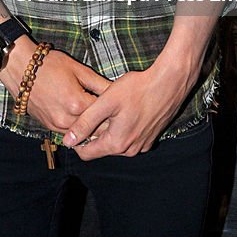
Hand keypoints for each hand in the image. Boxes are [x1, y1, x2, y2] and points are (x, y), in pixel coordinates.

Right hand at [0, 37, 108, 132]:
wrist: (21, 69)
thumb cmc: (50, 65)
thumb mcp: (79, 69)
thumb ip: (99, 83)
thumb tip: (117, 91)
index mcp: (77, 104)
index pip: (105, 114)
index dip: (115, 110)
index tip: (123, 107)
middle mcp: (67, 120)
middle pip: (95, 129)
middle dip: (106, 123)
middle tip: (117, 116)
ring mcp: (57, 126)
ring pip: (83, 136)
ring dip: (93, 129)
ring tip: (102, 119)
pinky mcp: (49, 127)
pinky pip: (70, 134)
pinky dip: (79, 129)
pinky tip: (85, 120)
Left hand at [62, 8, 218, 158]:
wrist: (169, 83)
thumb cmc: (137, 89)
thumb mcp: (106, 102)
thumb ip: (85, 123)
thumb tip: (68, 141)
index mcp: (116, 144)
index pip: (86, 153)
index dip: (76, 139)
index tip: (76, 122)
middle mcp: (130, 150)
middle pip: (101, 147)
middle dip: (94, 132)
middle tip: (95, 109)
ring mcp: (142, 146)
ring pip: (116, 142)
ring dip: (110, 129)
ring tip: (111, 107)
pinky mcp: (150, 138)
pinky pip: (129, 138)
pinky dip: (124, 128)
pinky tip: (126, 110)